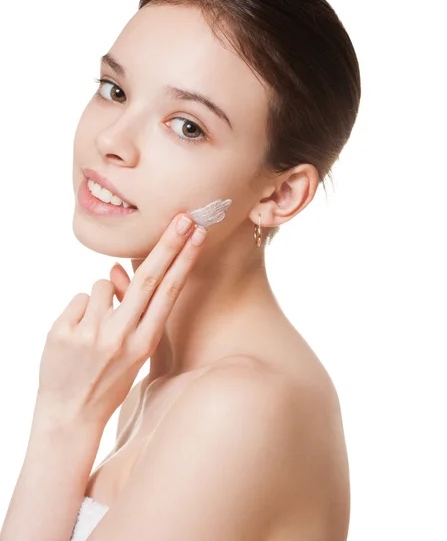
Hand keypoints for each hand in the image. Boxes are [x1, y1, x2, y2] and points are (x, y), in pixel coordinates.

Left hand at [37, 213, 206, 429]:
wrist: (68, 416)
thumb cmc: (108, 381)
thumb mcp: (133, 353)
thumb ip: (132, 312)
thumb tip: (116, 268)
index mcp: (145, 342)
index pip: (169, 292)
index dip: (184, 260)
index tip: (197, 235)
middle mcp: (121, 336)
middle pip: (148, 277)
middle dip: (168, 244)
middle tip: (183, 217)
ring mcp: (90, 333)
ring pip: (102, 285)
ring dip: (102, 298)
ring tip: (95, 330)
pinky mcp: (62, 332)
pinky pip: (78, 299)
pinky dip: (81, 311)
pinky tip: (77, 338)